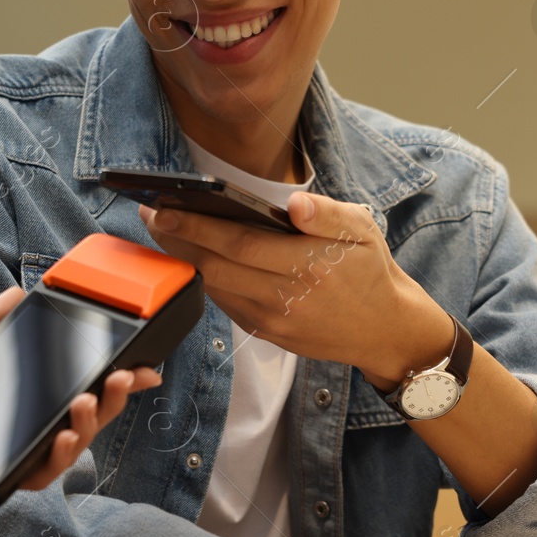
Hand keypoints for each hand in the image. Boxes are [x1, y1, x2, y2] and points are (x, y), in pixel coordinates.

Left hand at [0, 286, 162, 494]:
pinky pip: (43, 473)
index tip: (146, 364)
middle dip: (116, 395)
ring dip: (90, 423)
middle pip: (93, 413)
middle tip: (122, 376)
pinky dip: (58, 457)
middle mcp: (34, 424)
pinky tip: (63, 439)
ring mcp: (22, 451)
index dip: (121, 377)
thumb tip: (21, 294)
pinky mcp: (4, 476)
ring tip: (85, 399)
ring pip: (76, 444)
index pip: (86, 383)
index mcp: (31, 392)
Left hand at [141, 193, 447, 386]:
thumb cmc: (371, 271)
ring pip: (217, 288)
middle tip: (150, 214)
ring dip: (185, 261)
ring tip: (164, 233)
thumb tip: (295, 202)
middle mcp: (288, 296)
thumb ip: (328, 213)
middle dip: (178, 241)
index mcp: (309, 264)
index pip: (240, 242)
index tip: (165, 207)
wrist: (385, 329)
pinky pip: (228, 305)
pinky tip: (195, 260)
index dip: (197, 226)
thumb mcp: (363, 230)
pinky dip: (206, 282)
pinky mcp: (269, 334)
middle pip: (217, 267)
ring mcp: (275, 320)